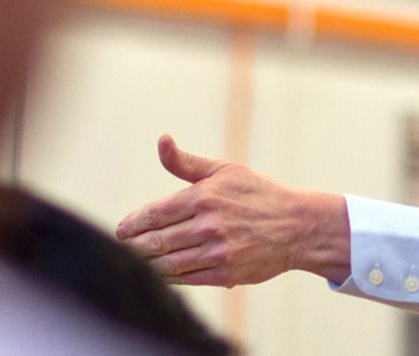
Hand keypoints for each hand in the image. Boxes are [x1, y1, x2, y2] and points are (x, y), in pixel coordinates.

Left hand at [116, 134, 351, 286]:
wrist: (297, 226)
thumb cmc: (257, 195)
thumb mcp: (225, 171)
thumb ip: (186, 162)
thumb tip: (162, 140)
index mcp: (203, 197)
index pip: (153, 214)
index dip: (131, 225)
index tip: (121, 231)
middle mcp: (208, 225)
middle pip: (154, 242)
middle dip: (133, 247)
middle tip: (124, 248)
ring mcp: (217, 251)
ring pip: (166, 264)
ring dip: (146, 264)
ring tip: (136, 262)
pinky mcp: (225, 273)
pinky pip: (185, 278)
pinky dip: (168, 277)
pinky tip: (160, 272)